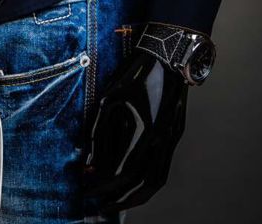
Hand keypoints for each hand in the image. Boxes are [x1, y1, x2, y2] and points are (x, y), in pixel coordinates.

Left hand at [82, 47, 187, 213]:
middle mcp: (162, 141)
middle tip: (99, 205)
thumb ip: (99, 132)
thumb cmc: (136, 73)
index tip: (86, 190)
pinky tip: (134, 180)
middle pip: (142, 186)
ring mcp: (172, 138)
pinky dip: (148, 181)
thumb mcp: (109, 98)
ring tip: (116, 199)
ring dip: (136, 195)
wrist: (167, 56)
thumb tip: (89, 160)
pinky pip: (163, 168)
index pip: (122, 173)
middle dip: (119, 200)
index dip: (102, 186)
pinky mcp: (175, 133)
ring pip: (156, 181)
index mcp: (145, 132)